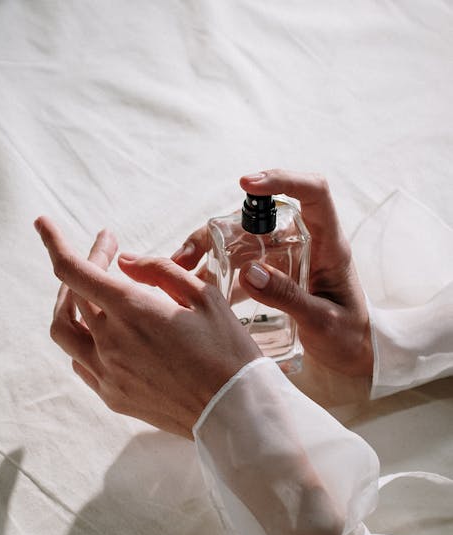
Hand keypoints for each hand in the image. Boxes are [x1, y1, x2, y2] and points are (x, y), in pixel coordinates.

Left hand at [35, 217, 259, 437]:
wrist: (234, 412)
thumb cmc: (226, 351)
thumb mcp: (203, 296)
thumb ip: (158, 271)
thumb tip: (124, 262)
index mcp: (132, 311)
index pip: (74, 270)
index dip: (53, 243)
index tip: (43, 223)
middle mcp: (110, 342)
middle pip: (71, 294)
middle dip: (85, 264)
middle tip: (109, 253)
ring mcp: (107, 373)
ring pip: (64, 330)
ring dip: (69, 303)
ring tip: (91, 290)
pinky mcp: (111, 395)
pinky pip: (79, 360)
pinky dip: (82, 337)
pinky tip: (103, 330)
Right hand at [172, 170, 373, 384]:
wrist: (352, 354)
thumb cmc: (348, 336)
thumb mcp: (323, 322)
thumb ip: (289, 297)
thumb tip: (250, 271)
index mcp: (330, 244)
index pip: (314, 192)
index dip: (283, 180)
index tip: (246, 184)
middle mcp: (305, 241)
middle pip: (259, 215)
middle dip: (219, 226)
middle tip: (187, 254)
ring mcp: (286, 255)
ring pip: (242, 236)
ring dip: (209, 246)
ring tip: (180, 267)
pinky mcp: (272, 272)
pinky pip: (239, 260)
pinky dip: (215, 267)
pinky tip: (193, 283)